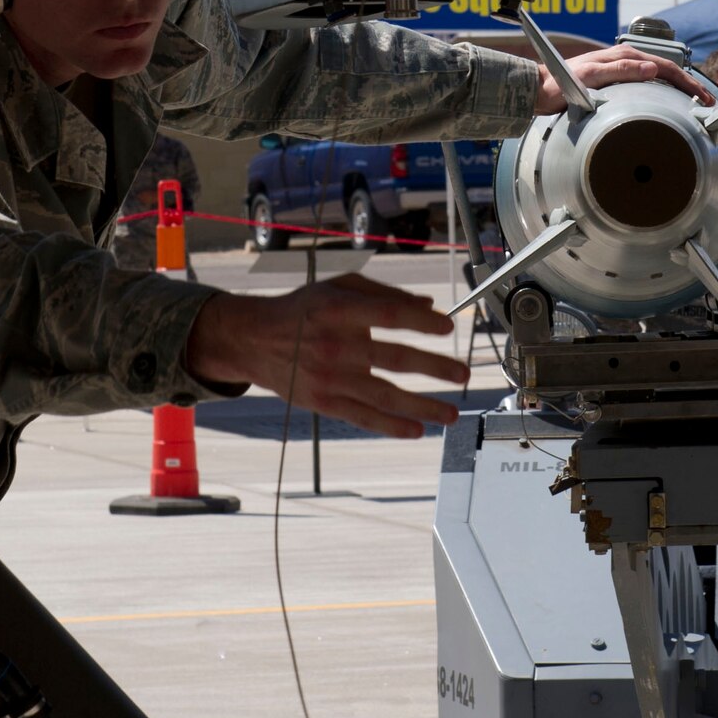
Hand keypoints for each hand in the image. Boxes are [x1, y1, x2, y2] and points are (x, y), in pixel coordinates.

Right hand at [184, 273, 466, 437]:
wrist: (254, 340)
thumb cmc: (305, 308)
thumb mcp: (339, 287)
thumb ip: (385, 293)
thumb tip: (430, 304)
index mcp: (339, 310)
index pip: (387, 315)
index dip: (419, 321)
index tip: (446, 328)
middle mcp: (334, 345)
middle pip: (393, 358)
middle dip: (434, 367)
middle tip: (463, 373)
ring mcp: (329, 378)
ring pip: (383, 395)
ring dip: (422, 406)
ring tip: (451, 413)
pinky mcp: (323, 401)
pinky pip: (362, 417)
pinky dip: (391, 426)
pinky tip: (417, 430)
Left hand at [535, 44, 714, 113]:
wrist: (541, 87)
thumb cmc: (561, 84)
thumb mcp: (589, 77)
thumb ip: (620, 71)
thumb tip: (653, 69)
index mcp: (624, 58)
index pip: (665, 68)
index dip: (688, 83)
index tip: (703, 98)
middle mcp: (626, 61)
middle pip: (668, 71)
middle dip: (691, 86)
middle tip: (709, 104)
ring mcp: (623, 70)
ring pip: (661, 77)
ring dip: (681, 89)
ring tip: (697, 104)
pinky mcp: (618, 80)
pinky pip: (649, 84)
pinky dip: (666, 92)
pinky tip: (670, 103)